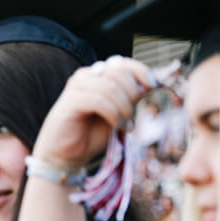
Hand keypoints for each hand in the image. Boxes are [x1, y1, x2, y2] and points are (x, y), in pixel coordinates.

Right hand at [31, 57, 153, 169]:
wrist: (65, 157)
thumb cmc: (89, 136)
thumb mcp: (118, 113)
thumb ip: (131, 97)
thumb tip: (152, 83)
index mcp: (96, 76)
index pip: (121, 63)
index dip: (140, 71)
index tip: (154, 86)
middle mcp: (85, 77)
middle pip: (118, 72)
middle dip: (132, 93)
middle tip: (133, 115)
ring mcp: (76, 88)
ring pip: (110, 86)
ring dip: (124, 107)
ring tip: (127, 125)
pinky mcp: (70, 102)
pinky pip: (99, 100)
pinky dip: (114, 114)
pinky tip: (118, 126)